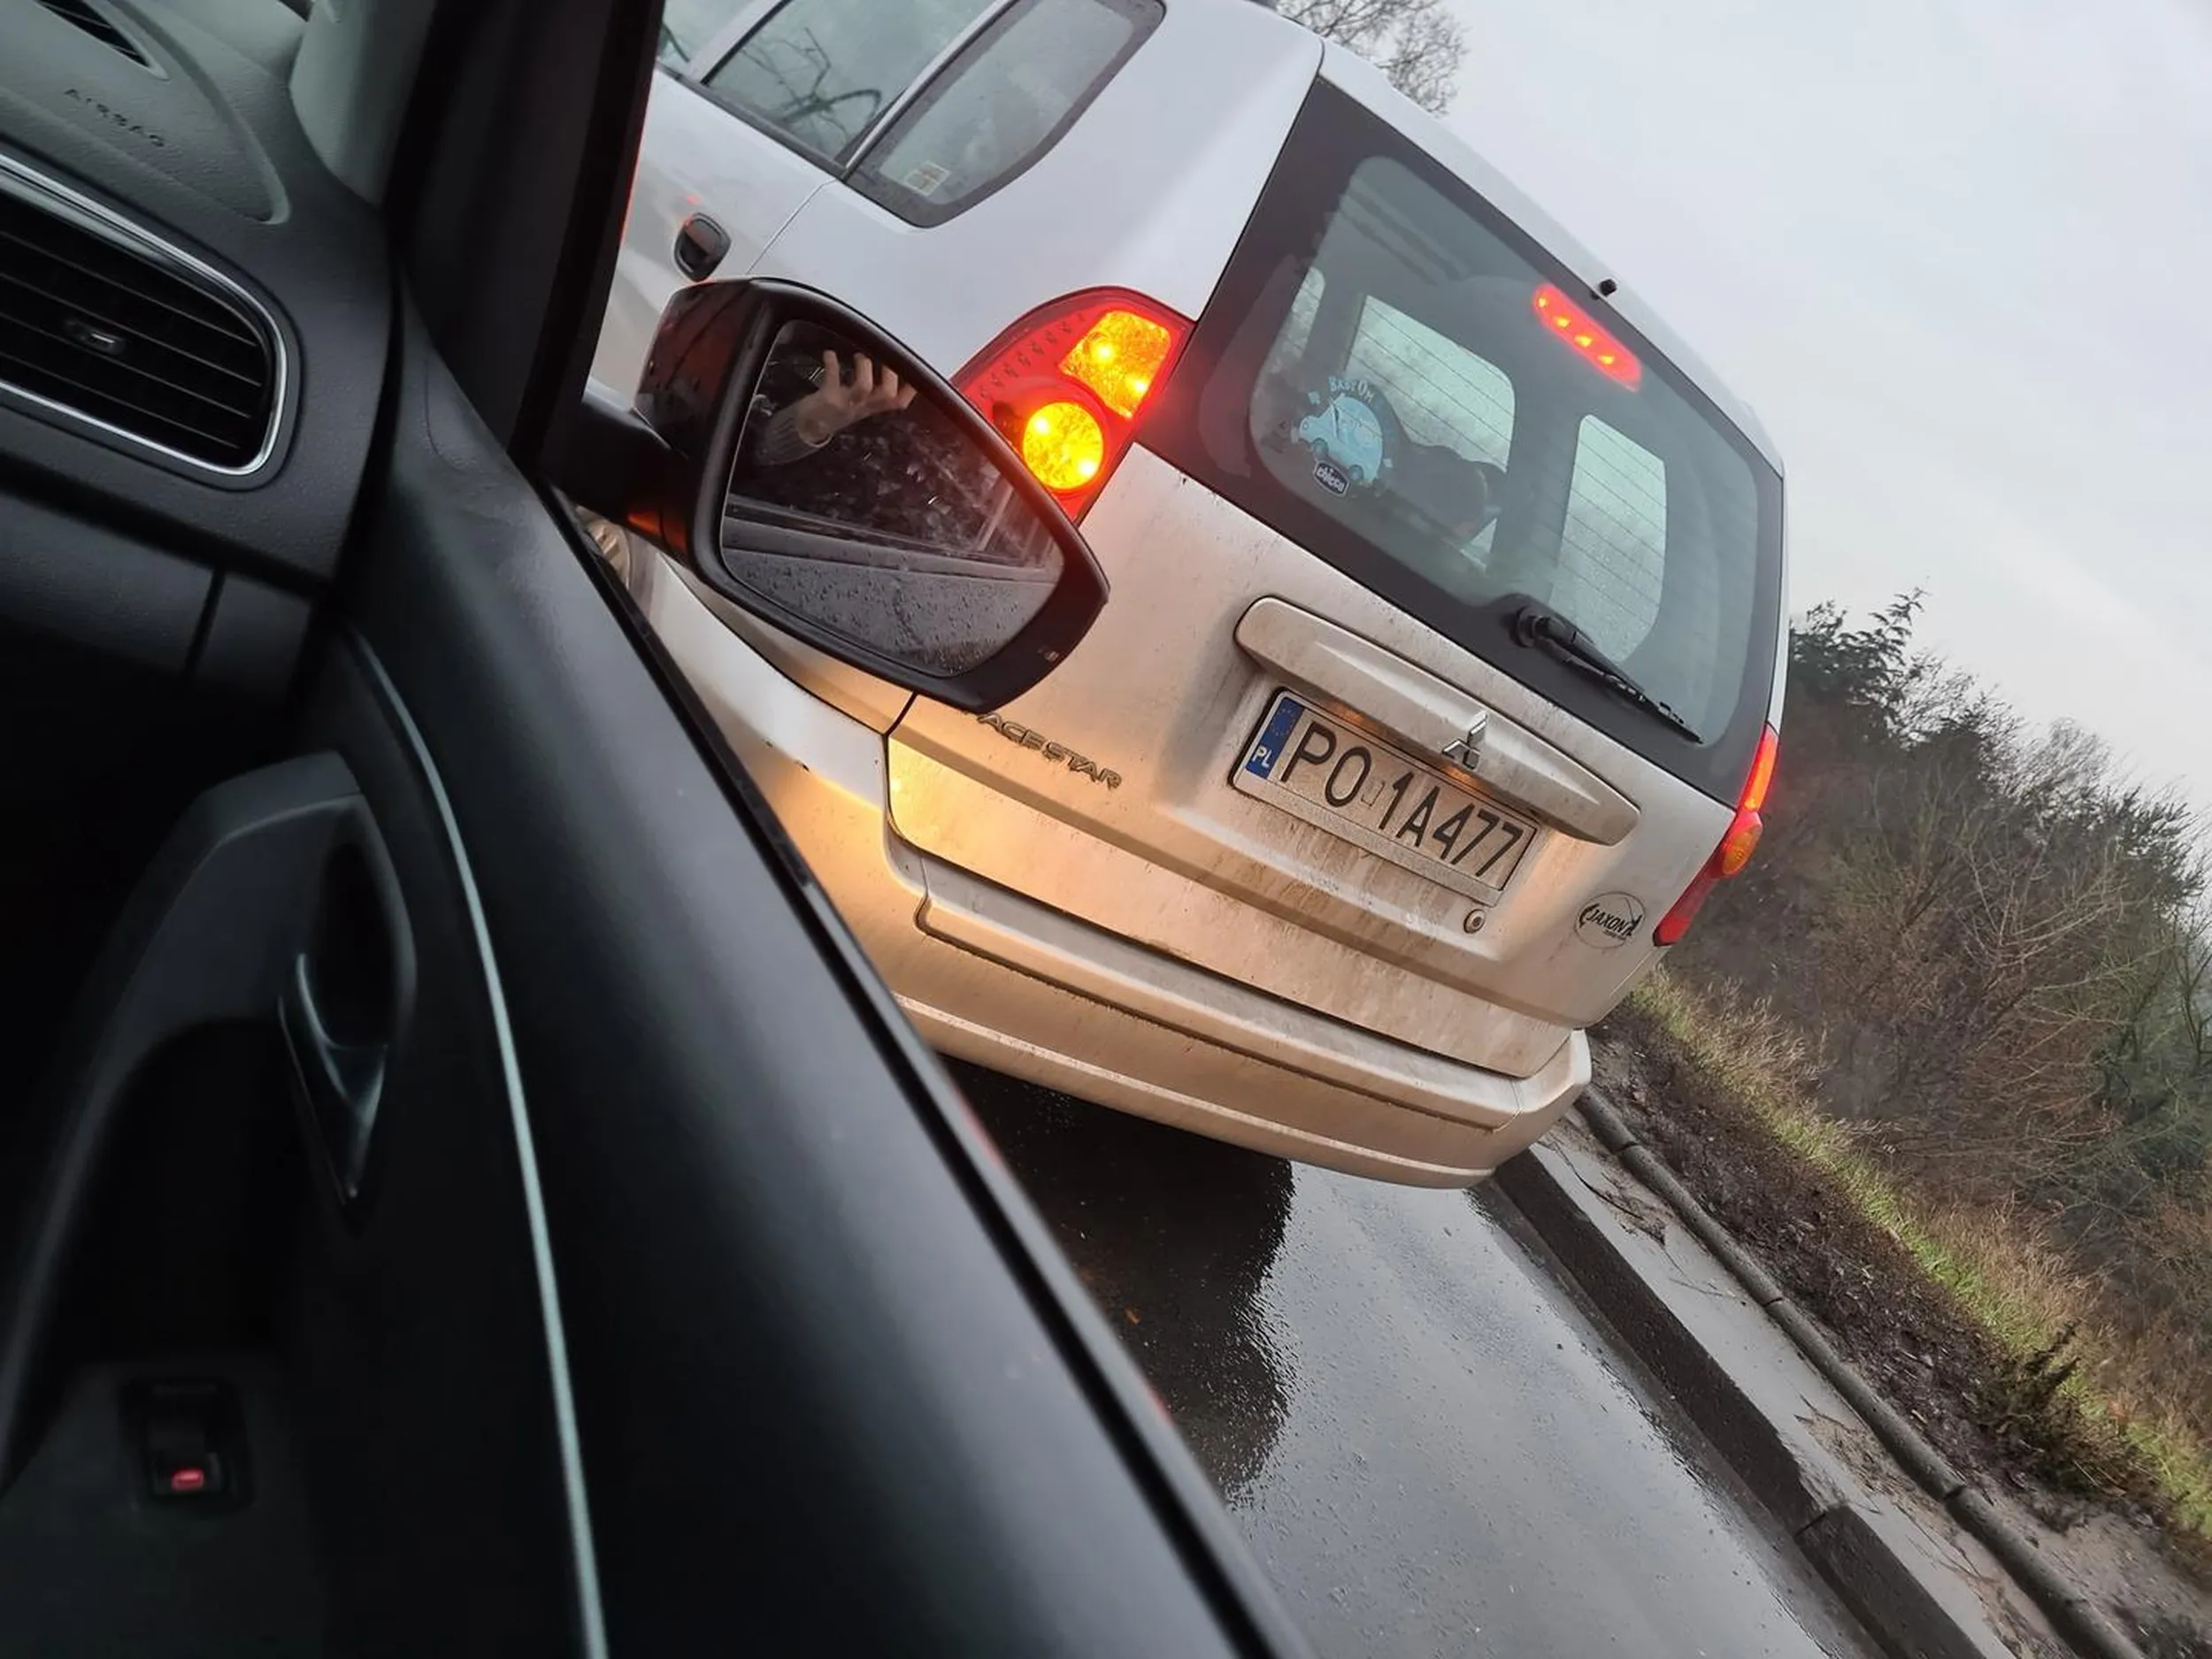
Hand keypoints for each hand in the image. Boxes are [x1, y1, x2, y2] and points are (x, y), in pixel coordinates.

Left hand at [792, 351, 916, 445]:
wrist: (807, 428)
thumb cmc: (835, 411)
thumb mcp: (858, 405)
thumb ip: (873, 392)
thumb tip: (888, 365)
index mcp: (872, 407)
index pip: (899, 401)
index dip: (910, 388)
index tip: (912, 368)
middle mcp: (862, 407)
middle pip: (888, 395)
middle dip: (890, 374)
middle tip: (884, 356)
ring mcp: (846, 404)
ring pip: (864, 388)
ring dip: (864, 367)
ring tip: (860, 355)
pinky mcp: (827, 398)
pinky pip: (832, 379)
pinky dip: (832, 363)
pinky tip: (829, 354)